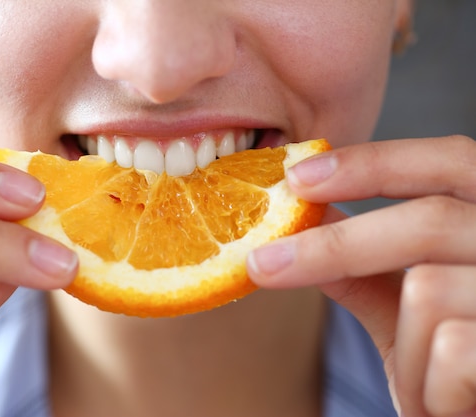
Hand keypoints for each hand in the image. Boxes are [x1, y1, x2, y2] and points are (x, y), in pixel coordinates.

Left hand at [247, 136, 475, 416]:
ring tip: (426, 387)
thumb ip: (366, 267)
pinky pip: (448, 349)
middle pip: (429, 219)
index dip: (373, 161)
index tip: (297, 176)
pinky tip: (446, 406)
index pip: (448, 160)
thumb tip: (310, 219)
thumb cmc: (462, 373)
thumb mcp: (410, 316)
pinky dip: (428, 389)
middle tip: (260, 264)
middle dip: (333, 247)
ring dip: (408, 352)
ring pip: (428, 290)